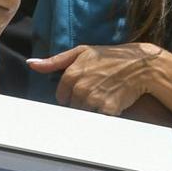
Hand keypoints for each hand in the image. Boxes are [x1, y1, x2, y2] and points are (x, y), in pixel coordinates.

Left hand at [28, 42, 165, 116]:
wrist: (140, 65)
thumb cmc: (109, 57)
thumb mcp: (81, 52)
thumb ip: (54, 61)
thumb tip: (31, 64)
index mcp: (72, 73)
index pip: (61, 95)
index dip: (70, 95)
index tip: (80, 91)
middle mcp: (81, 87)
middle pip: (72, 105)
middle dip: (80, 102)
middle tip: (96, 92)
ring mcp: (94, 99)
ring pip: (83, 112)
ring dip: (92, 109)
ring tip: (104, 96)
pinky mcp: (107, 109)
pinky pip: (98, 118)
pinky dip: (104, 114)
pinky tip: (112, 102)